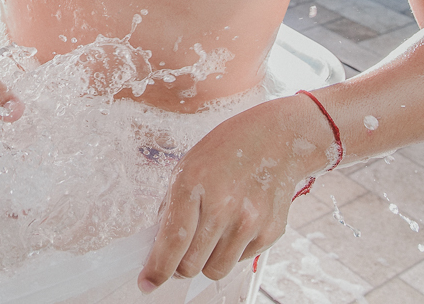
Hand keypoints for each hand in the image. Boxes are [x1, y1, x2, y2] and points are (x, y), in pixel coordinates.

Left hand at [137, 100, 324, 289]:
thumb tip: (156, 248)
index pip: (171, 243)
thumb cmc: (225, 151)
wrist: (276, 140)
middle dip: (178, 266)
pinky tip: (233, 224)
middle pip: (191, 265)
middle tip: (178, 254)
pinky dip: (230, 251)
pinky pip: (239, 260)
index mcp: (193, 185)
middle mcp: (222, 207)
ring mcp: (249, 222)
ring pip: (215, 270)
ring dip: (205, 261)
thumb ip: (171, 209)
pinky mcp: (269, 232)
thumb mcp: (186, 169)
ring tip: (209, 236)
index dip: (156, 269)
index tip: (146, 283)